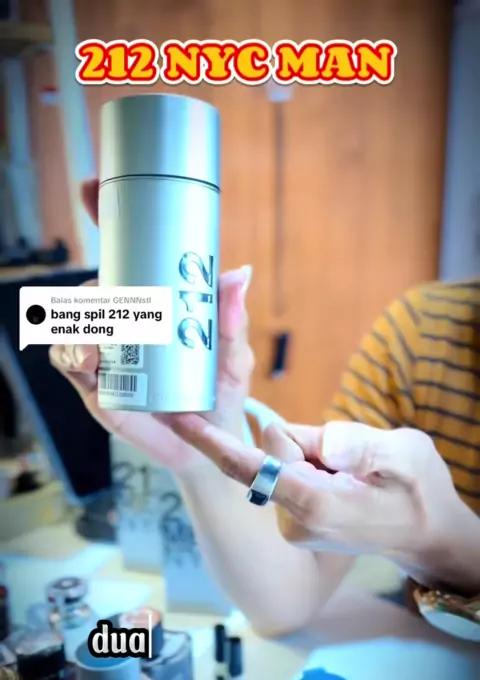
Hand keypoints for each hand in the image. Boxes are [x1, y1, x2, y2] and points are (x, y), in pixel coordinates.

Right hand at [49, 179, 253, 472]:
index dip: (104, 220)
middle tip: (111, 291)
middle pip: (92, 288)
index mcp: (152, 305)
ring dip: (85, 321)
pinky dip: (77, 352)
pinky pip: (70, 360)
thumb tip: (239, 273)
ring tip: (109, 333)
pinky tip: (94, 355)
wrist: (206, 447)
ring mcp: (104, 352)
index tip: (92, 187)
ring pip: (75, 323)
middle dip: (93, 283)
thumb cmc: (218, 394)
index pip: (122, 257)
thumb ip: (231, 321)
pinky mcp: (93, 384)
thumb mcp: (232, 357)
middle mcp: (122, 323)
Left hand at [166, 415, 477, 590]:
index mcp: (317, 506)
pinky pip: (289, 469)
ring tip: (355, 476)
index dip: (213, 442)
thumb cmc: (421, 493)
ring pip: (282, 456)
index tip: (177, 420)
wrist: (424, 534)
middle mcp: (294, 519)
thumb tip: (323, 443)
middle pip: (274, 448)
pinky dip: (313, 464)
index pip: (252, 467)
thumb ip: (364, 446)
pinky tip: (344, 482)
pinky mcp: (292, 518)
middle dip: (308, 440)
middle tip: (354, 461)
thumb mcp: (408, 457)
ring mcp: (291, 522)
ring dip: (314, 453)